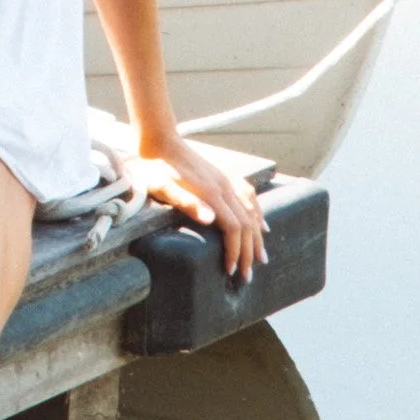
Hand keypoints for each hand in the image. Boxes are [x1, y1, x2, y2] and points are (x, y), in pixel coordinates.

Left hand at [129, 128, 265, 278]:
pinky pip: (249, 198)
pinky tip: (262, 224)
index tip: (230, 271)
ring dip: (257, 238)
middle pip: (246, 224)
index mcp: (211, 193)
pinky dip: (258, 214)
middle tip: (246, 277)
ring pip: (251, 213)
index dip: (234, 251)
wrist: (160, 143)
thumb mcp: (163, 188)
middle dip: (248, 253)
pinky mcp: (225, 177)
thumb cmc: (157, 169)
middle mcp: (225, 188)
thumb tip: (211, 219)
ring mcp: (227, 181)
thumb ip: (187, 203)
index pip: (233, 228)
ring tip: (259, 258)